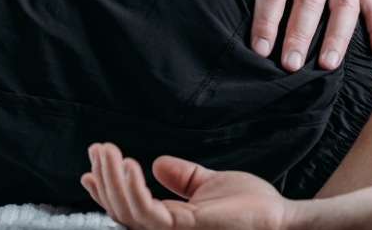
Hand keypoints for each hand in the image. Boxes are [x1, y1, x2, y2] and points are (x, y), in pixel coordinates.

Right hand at [81, 143, 291, 229]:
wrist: (282, 219)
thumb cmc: (253, 207)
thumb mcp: (209, 184)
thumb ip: (182, 177)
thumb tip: (156, 162)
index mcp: (171, 223)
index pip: (129, 211)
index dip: (105, 191)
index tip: (89, 167)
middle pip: (122, 213)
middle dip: (104, 180)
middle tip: (98, 149)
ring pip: (129, 214)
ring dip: (113, 181)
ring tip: (107, 151)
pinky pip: (150, 214)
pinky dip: (134, 190)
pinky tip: (130, 166)